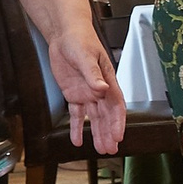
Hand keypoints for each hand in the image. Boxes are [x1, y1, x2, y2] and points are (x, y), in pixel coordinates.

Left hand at [46, 29, 127, 152]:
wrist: (64, 34)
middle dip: (109, 132)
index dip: (117, 121)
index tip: (117, 135)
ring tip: (100, 149)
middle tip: (111, 149)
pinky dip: (77, 127)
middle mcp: (99, 90)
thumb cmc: (80, 40)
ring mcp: (87, 93)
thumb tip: (102, 89)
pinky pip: (77, 114)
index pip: (115, 105)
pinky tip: (77, 140)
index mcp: (107, 80)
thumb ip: (93, 75)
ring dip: (97, 133)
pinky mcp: (74, 94)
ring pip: (94, 118)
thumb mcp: (86, 56)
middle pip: (106, 115)